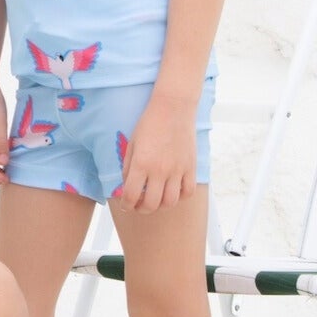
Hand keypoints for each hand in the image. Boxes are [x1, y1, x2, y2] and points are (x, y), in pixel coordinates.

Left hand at [117, 91, 196, 212]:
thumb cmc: (149, 124)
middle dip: (142, 209)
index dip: (126, 205)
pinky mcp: (190, 167)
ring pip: (170, 202)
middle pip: (151, 205)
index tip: (126, 204)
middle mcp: (159, 170)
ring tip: (156, 198)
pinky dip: (180, 196)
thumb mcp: (132, 144)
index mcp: (141, 164)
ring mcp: (177, 170)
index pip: (131, 196)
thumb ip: (128, 168)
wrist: (173, 107)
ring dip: (161, 205)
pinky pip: (188, 192)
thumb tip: (127, 187)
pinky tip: (173, 189)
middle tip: (139, 205)